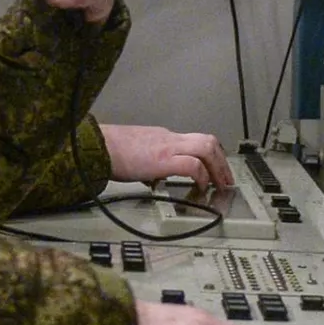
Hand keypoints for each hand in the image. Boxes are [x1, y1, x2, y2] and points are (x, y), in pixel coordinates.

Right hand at [100, 123, 234, 190]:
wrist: (97, 147)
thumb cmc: (110, 152)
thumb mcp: (136, 156)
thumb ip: (149, 164)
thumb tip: (152, 179)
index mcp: (163, 137)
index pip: (195, 140)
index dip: (211, 156)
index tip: (216, 170)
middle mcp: (170, 138)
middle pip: (208, 141)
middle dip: (222, 162)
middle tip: (226, 179)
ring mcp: (168, 146)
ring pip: (206, 148)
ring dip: (217, 168)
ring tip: (219, 184)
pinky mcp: (163, 159)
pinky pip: (193, 165)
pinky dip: (202, 176)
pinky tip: (201, 188)